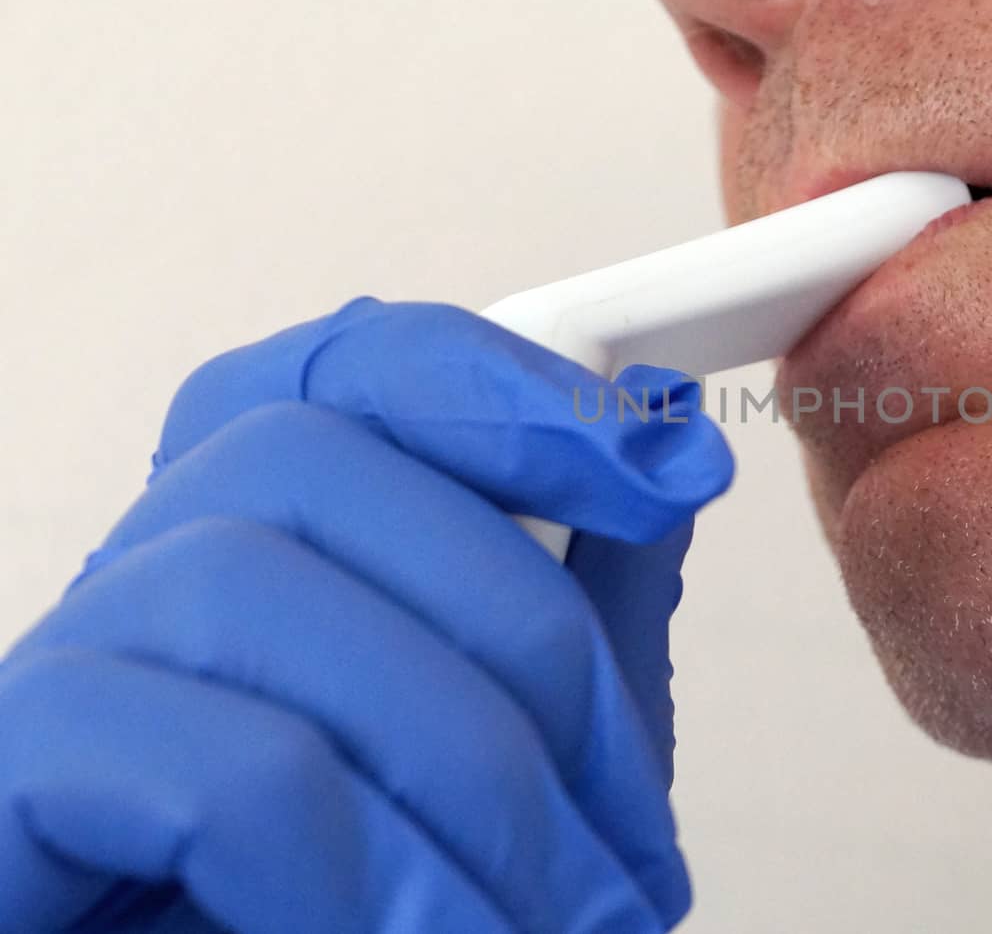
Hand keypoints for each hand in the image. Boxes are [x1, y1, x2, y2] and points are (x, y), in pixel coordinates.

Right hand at [0, 298, 733, 933]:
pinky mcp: (6, 789)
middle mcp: (147, 582)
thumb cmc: (404, 915)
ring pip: (244, 583)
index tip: (661, 461)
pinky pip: (186, 760)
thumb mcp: (535, 750)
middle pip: (303, 454)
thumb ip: (585, 599)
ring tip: (563, 920)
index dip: (501, 383)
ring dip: (458, 768)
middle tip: (631, 827)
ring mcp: (63, 673)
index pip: (344, 370)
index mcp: (269, 549)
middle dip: (518, 622)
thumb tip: (667, 442)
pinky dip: (341, 861)